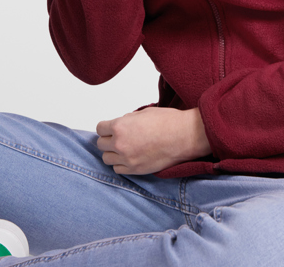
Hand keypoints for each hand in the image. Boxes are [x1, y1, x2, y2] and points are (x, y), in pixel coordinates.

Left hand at [96, 106, 212, 175]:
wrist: (183, 136)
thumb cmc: (167, 122)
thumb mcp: (142, 113)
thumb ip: (127, 120)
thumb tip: (122, 125)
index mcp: (120, 126)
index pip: (100, 129)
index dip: (106, 127)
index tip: (109, 128)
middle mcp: (120, 144)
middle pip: (101, 144)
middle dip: (108, 139)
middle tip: (117, 137)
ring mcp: (127, 159)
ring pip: (106, 158)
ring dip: (112, 153)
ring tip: (123, 148)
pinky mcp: (135, 170)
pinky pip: (118, 169)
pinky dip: (121, 164)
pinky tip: (129, 157)